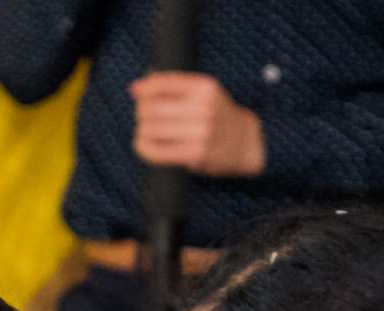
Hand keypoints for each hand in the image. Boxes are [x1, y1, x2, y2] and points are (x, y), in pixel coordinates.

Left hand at [131, 71, 265, 176]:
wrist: (247, 142)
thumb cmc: (218, 117)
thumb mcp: (203, 93)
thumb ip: (173, 87)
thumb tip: (136, 88)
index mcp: (204, 87)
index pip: (160, 83)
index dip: (143, 90)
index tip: (140, 96)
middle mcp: (203, 107)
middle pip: (151, 108)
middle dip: (141, 113)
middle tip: (145, 119)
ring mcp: (201, 132)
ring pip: (151, 129)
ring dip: (142, 132)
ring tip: (148, 134)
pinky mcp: (196, 154)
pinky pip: (157, 151)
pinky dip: (144, 149)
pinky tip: (145, 146)